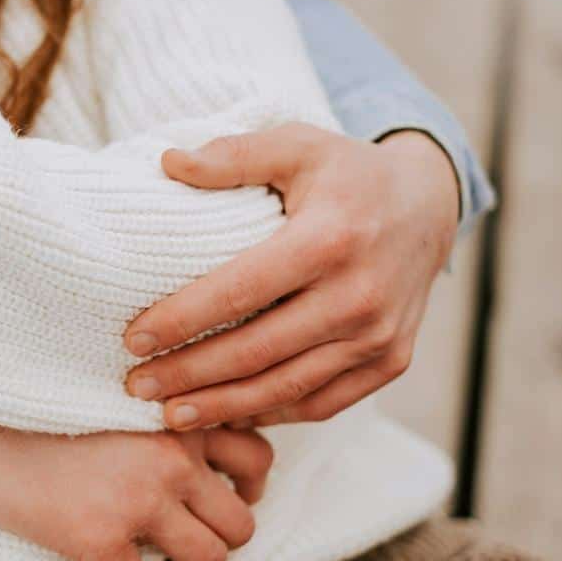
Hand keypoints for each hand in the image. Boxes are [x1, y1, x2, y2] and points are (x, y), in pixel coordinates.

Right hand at [0, 412, 270, 560]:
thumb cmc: (36, 399)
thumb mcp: (115, 391)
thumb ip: (160, 415)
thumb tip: (192, 457)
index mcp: (177, 415)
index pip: (257, 457)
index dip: (249, 489)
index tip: (223, 501)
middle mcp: (172, 453)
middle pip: (241, 522)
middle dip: (218, 541)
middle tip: (183, 544)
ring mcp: (138, 497)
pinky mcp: (97, 535)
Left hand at [123, 123, 458, 429]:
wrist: (429, 206)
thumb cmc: (346, 174)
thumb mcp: (296, 145)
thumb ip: (233, 155)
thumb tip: (168, 162)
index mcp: (330, 239)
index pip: (240, 291)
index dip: (181, 320)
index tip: (132, 339)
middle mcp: (359, 295)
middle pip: (257, 351)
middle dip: (189, 375)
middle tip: (136, 386)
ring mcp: (379, 336)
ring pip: (285, 387)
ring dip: (221, 407)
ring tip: (169, 414)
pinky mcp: (391, 362)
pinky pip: (321, 403)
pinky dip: (269, 413)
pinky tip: (224, 415)